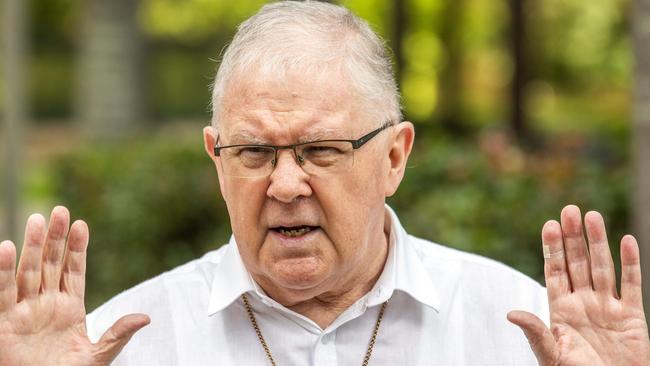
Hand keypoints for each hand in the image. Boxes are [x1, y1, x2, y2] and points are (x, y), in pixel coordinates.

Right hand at [0, 206, 149, 365]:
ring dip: (31, 246)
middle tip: (59, 210)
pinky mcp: (4, 322)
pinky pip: (2, 292)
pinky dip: (2, 271)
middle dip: (54, 238)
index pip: (73, 270)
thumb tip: (145, 317)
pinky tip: (6, 248)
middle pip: (50, 263)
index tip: (81, 224)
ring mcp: (24, 311)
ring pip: (27, 271)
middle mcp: (46, 303)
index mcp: (69, 308)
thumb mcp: (97, 356)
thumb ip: (117, 335)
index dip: (77, 248)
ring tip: (37, 219)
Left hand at [508, 205, 649, 365]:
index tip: (549, 225)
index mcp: (561, 309)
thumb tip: (511, 313)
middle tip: (569, 209)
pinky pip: (632, 284)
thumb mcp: (552, 355)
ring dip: (597, 242)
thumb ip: (536, 332)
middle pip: (577, 262)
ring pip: (602, 267)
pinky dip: (630, 262)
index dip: (553, 249)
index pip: (555, 271)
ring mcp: (607, 306)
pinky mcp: (632, 315)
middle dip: (573, 237)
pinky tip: (626, 240)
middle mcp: (583, 302)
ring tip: (592, 216)